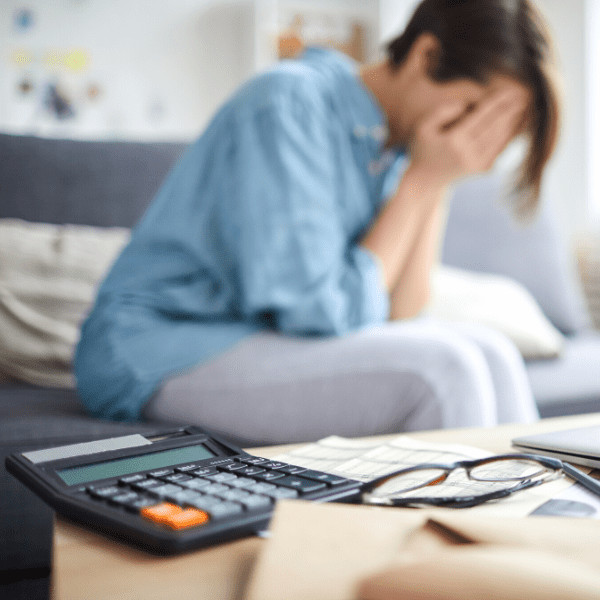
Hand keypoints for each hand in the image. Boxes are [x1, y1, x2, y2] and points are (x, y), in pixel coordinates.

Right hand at [409, 89, 528, 186]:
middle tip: (524, 95)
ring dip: (514, 121)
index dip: (497, 102)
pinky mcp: (483, 170)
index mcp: (454, 140)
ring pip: (500, 138)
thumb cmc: (423, 150)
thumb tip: (466, 105)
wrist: (425, 181)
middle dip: (510, 110)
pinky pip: (500, 148)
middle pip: (495, 126)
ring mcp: (477, 163)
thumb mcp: (423, 127)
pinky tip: (515, 124)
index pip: (481, 116)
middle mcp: (468, 153)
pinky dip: (509, 135)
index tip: (510, 90)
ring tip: (523, 107)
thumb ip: (442, 111)